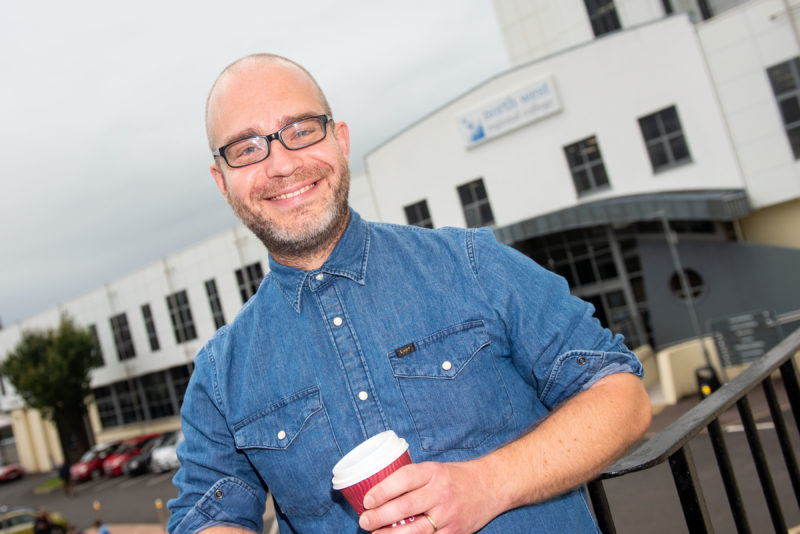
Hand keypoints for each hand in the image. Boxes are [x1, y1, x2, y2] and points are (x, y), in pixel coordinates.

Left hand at [358, 460, 500, 533]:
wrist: (491, 486)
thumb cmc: (456, 477)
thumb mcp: (435, 469)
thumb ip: (412, 479)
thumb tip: (378, 490)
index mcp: (433, 472)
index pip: (404, 479)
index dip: (382, 490)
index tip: (367, 500)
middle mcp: (441, 492)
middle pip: (405, 506)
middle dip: (380, 516)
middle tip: (364, 521)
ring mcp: (448, 514)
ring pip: (415, 530)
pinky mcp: (455, 532)